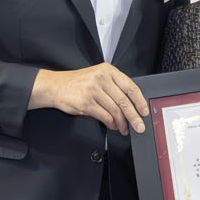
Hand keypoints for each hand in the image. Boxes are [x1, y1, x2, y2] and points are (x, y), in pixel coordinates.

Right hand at [30, 64, 148, 132]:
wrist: (55, 86)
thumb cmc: (77, 83)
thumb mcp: (97, 77)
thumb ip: (113, 86)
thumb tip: (131, 105)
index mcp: (107, 70)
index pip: (129, 86)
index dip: (139, 100)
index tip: (144, 111)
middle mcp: (101, 78)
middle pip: (124, 101)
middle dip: (134, 116)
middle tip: (139, 126)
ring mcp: (93, 90)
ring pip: (115, 111)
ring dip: (122, 123)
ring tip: (124, 129)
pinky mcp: (86, 103)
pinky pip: (104, 116)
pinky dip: (111, 124)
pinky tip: (114, 126)